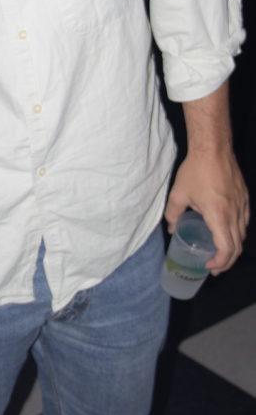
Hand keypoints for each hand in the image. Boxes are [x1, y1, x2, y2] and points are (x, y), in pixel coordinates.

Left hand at [165, 148, 248, 274]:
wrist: (214, 148)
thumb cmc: (196, 170)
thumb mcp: (179, 194)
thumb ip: (173, 214)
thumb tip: (171, 229)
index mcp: (219, 216)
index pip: (226, 249)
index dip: (220, 262)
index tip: (209, 265)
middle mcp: (235, 214)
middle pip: (237, 247)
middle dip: (227, 261)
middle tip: (214, 266)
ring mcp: (242, 206)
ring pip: (242, 234)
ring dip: (233, 247)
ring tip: (220, 252)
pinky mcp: (244, 198)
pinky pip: (244, 221)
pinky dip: (237, 232)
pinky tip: (227, 231)